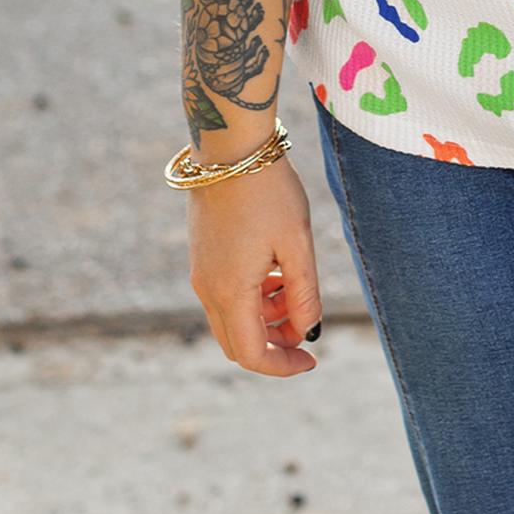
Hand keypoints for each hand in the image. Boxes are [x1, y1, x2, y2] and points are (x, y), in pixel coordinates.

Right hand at [187, 151, 322, 376]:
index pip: (250, 355)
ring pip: (232, 317)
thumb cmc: (268, 191)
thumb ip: (304, 293)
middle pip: (238, 341)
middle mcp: (206, 289)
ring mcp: (200, 272)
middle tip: (306, 320)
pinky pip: (226, 294)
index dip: (282, 366)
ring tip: (295, 283)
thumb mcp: (297, 242)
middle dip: (275, 342)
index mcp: (229, 291)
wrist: (231, 147)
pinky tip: (276, 268)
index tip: (313, 359)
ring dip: (266, 316)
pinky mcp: (201, 256)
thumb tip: (309, 330)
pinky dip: (253, 295)